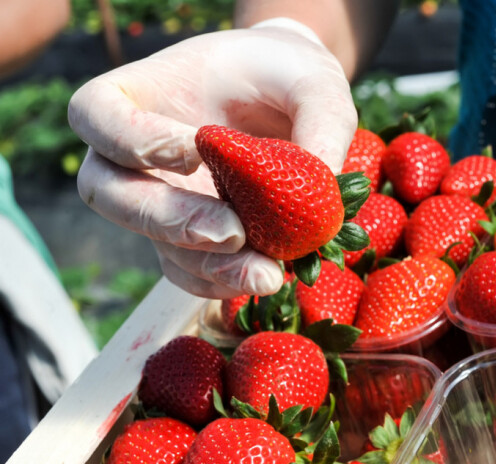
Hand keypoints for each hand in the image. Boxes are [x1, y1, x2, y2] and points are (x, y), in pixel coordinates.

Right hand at [69, 19, 357, 298]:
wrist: (294, 100)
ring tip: (267, 275)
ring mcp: (160, 200)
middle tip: (232, 232)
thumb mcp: (316, 84)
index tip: (196, 148)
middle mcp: (133, 154)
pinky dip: (223, 281)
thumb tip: (325, 189)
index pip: (96, 115)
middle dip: (168, 219)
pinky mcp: (189, 238)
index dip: (131, 138)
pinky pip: (188, 272)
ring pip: (155, 244)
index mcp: (139, 94)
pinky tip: (264, 279)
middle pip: (110, 194)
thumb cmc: (289, 77)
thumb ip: (321, 122)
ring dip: (207, 265)